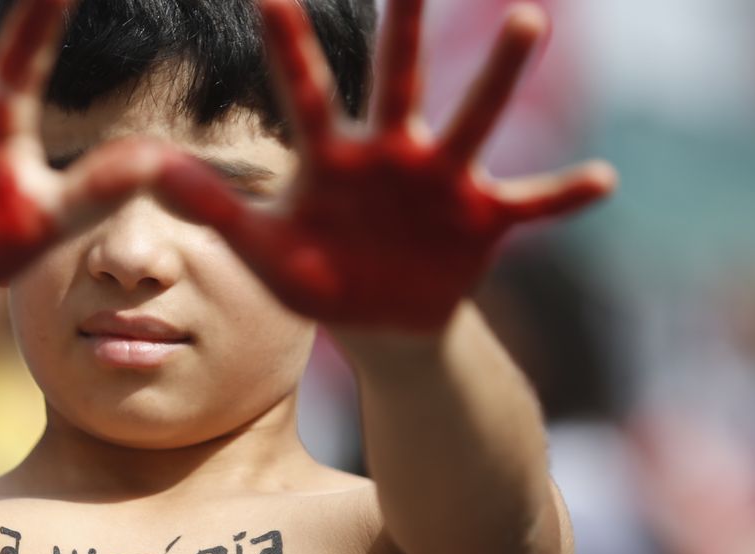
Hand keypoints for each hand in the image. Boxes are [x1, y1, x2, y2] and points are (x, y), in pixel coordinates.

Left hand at [154, 0, 615, 331]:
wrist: (381, 323)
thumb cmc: (318, 277)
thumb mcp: (261, 249)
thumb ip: (213, 206)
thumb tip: (149, 167)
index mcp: (332, 156)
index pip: (304, 91)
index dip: (288, 44)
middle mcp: (393, 152)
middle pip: (400, 77)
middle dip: (406, 23)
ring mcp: (443, 181)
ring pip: (474, 119)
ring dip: (497, 74)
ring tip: (527, 17)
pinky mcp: (483, 219)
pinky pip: (531, 203)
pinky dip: (564, 194)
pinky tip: (605, 177)